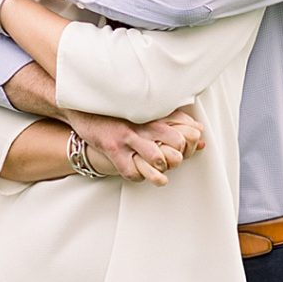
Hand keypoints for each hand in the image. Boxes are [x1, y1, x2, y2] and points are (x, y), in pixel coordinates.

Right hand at [74, 107, 203, 187]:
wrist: (81, 105)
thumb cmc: (116, 110)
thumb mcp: (144, 109)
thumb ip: (173, 118)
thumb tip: (201, 132)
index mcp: (154, 112)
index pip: (186, 127)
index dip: (191, 142)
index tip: (187, 147)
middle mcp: (144, 123)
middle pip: (178, 142)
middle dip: (179, 156)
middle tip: (173, 161)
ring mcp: (129, 136)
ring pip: (158, 158)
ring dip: (161, 169)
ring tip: (159, 171)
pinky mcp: (113, 148)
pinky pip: (132, 171)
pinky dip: (138, 176)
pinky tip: (137, 173)